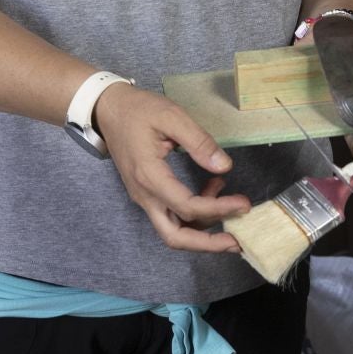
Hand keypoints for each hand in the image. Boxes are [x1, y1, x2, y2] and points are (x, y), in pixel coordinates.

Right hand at [93, 83, 250, 252]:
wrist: (108, 109)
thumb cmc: (138, 110)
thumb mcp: (171, 116)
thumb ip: (199, 141)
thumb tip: (224, 166)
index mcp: (150, 177)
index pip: (187, 207)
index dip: (219, 209)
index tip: (244, 204)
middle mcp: (145, 195)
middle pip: (174, 237)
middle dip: (207, 244)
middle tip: (237, 241)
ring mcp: (144, 197)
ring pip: (173, 229)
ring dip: (203, 227)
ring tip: (231, 205)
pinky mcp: (148, 193)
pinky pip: (171, 214)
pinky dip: (194, 211)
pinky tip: (213, 187)